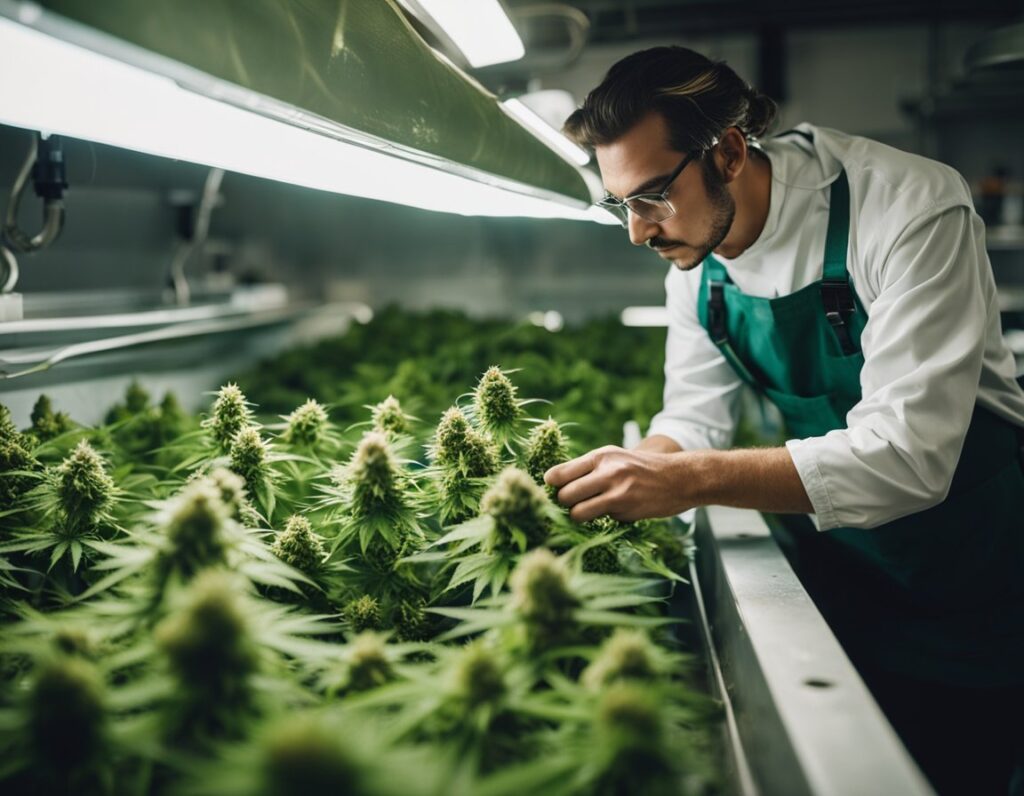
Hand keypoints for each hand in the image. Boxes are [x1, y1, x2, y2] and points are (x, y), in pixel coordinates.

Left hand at [544, 445, 693, 522]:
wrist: (680, 478)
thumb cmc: (642, 469)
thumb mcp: (615, 458)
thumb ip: (589, 468)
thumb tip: (556, 484)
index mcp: (600, 455)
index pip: (558, 473)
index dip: (552, 486)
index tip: (556, 491)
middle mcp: (606, 470)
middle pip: (563, 495)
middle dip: (564, 504)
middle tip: (573, 505)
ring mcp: (616, 491)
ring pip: (576, 512)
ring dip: (578, 516)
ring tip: (589, 512)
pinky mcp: (626, 509)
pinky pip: (599, 519)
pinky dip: (602, 519)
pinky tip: (616, 511)